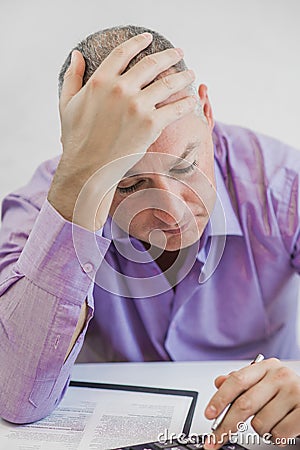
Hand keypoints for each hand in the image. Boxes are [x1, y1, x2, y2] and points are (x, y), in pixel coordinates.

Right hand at [48, 32, 195, 226]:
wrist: (88, 168)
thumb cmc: (77, 140)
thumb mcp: (67, 104)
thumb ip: (72, 77)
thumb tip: (76, 55)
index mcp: (100, 81)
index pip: (123, 52)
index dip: (138, 42)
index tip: (149, 38)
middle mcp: (121, 89)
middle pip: (151, 63)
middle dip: (169, 55)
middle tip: (179, 53)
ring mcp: (137, 106)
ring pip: (168, 83)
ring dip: (182, 76)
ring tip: (190, 74)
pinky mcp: (151, 124)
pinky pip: (175, 109)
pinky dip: (186, 103)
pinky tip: (191, 101)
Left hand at [204, 358, 299, 448]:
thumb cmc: (285, 391)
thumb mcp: (263, 381)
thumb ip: (241, 382)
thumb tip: (219, 382)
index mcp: (266, 367)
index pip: (236, 381)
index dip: (220, 399)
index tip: (209, 414)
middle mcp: (279, 376)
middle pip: (244, 405)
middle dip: (226, 426)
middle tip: (215, 440)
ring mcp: (293, 393)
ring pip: (260, 423)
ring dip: (259, 429)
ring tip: (270, 420)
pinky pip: (277, 434)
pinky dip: (275, 436)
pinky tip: (282, 425)